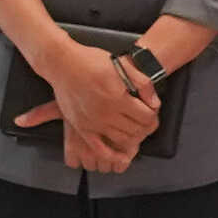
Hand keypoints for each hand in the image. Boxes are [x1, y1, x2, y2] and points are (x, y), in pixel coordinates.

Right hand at [16, 37, 156, 170]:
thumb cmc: (91, 61)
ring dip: (133, 138)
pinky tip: (121, 156)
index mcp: (118, 97)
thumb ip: (142, 83)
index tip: (151, 111)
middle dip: (146, 126)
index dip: (153, 115)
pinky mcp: (82, 128)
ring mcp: (93, 123)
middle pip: (137, 130)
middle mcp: (106, 113)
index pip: (147, 116)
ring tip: (134, 129)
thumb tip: (154, 103)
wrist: (62, 64)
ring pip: (123, 140)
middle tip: (145, 121)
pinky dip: (113, 156)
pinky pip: (101, 150)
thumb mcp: (122, 65)